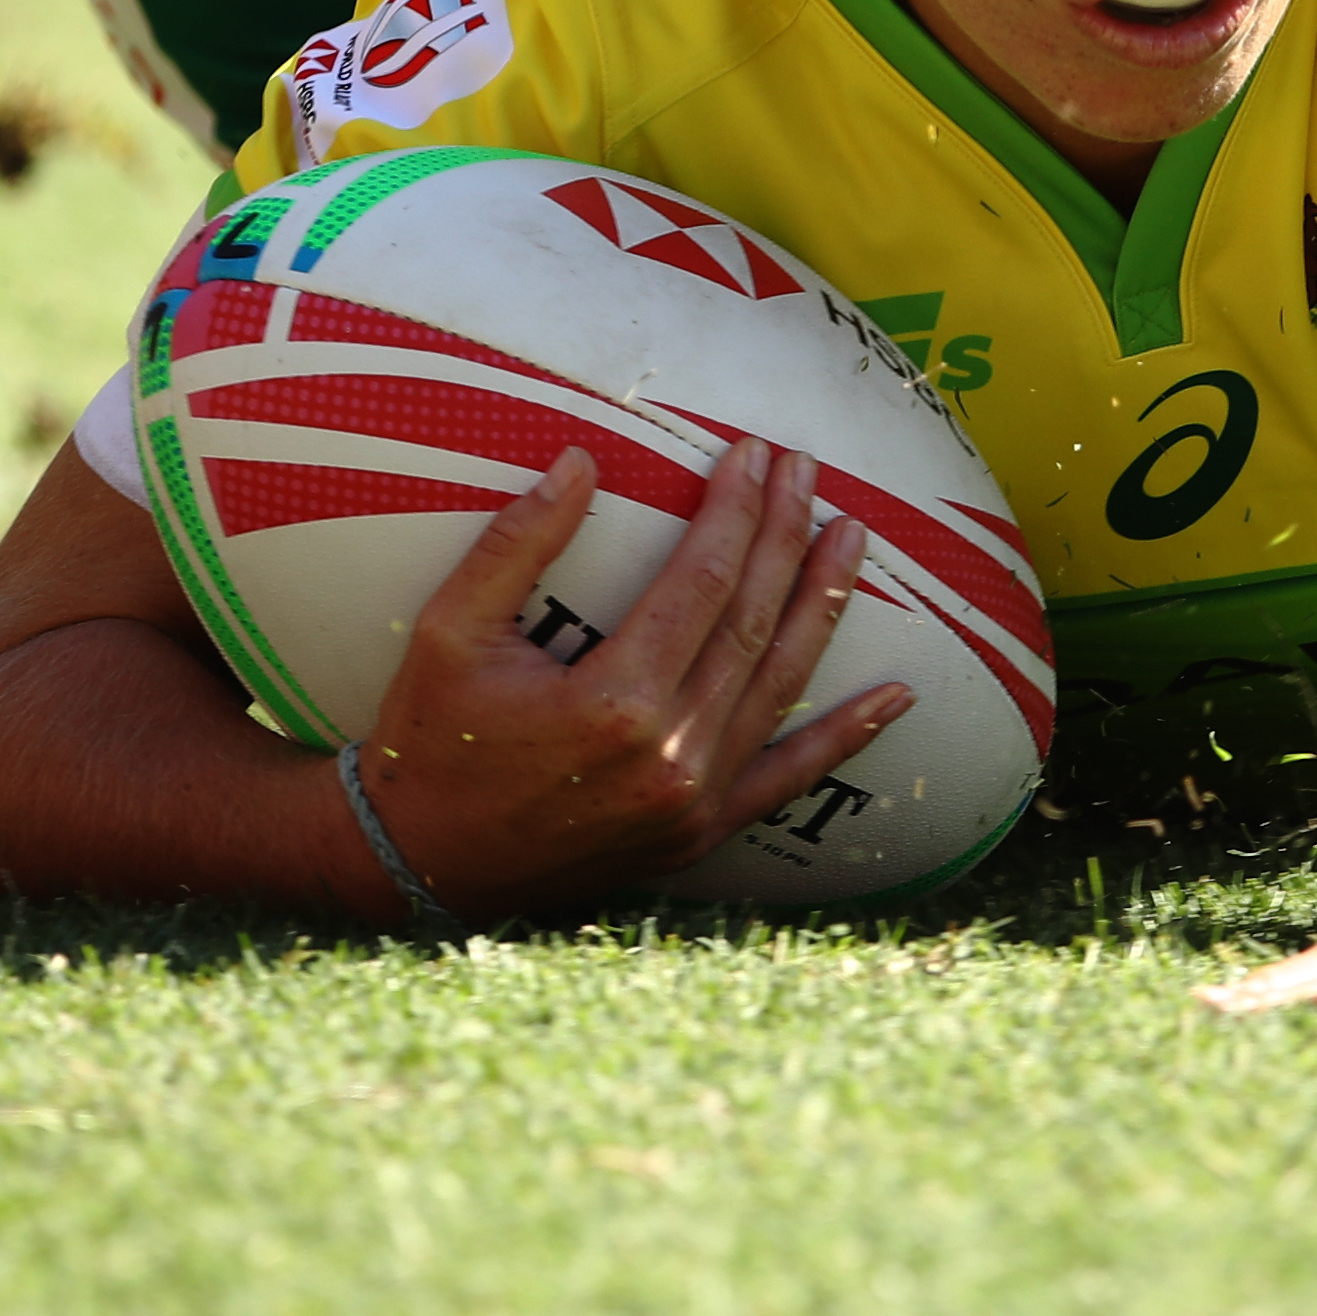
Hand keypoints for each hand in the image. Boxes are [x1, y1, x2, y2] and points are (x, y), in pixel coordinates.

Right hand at [351, 436, 909, 917]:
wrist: (420, 863)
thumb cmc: (427, 740)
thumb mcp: (448, 632)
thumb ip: (517, 543)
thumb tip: (580, 459)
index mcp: (613, 702)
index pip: (704, 580)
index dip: (736, 510)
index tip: (753, 452)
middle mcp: (670, 755)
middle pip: (753, 621)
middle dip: (786, 534)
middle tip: (806, 467)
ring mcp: (693, 802)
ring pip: (781, 685)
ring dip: (825, 605)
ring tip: (854, 537)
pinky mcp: (700, 834)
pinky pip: (788, 780)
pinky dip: (846, 737)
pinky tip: (896, 696)